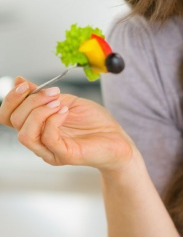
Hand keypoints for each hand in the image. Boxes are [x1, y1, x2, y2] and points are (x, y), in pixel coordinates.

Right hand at [0, 76, 133, 170]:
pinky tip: (65, 111)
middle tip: (52, 92)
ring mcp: (50, 150)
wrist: (118, 140)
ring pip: (25, 134)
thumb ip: (43, 95)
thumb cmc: (95, 123)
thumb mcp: (66, 101)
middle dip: (30, 101)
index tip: (26, 84)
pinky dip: (54, 120)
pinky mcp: (64, 155)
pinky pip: (48, 138)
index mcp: (36, 127)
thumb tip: (19, 81)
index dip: (11, 99)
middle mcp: (39, 141)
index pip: (7, 117)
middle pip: (14, 122)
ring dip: (39, 112)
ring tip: (59, 103)